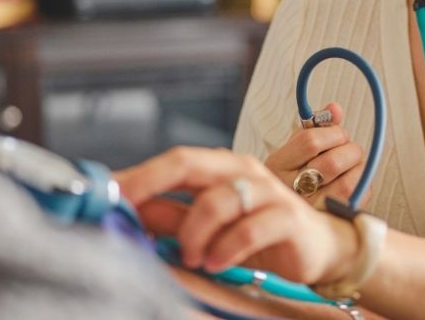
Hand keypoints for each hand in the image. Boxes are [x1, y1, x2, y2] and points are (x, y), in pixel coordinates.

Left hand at [114, 147, 357, 284]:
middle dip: (150, 184)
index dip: (138, 175)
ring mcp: (267, 190)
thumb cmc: (260, 231)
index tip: (105, 191)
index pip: (174, 161)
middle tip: (126, 209)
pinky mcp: (287, 216)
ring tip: (192, 256)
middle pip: (190, 163)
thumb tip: (126, 211)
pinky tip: (216, 262)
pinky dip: (225, 249)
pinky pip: (247, 230)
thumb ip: (170, 216)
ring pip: (216, 201)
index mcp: (221, 167)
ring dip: (193, 234)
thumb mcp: (208, 225)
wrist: (319, 247)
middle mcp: (243, 170)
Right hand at [264, 102, 368, 207]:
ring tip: (354, 165)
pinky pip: (355, 200)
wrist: (283, 214)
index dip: (333, 133)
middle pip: (332, 163)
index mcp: (277, 165)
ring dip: (359, 168)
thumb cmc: (293, 174)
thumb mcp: (296, 148)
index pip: (310, 141)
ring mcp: (309, 210)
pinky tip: (354, 181)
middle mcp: (289, 190)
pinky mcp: (328, 221)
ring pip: (347, 184)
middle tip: (350, 150)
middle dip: (350, 150)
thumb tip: (335, 108)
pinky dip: (362, 186)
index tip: (338, 134)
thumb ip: (316, 126)